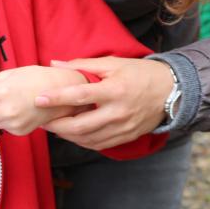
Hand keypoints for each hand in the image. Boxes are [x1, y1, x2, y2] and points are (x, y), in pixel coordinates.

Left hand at [0, 66, 87, 135]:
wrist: (61, 92)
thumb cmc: (35, 77)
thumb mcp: (9, 74)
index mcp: (3, 92)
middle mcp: (7, 111)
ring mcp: (14, 124)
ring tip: (5, 103)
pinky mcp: (20, 132)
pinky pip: (3, 128)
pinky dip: (4, 121)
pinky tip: (15, 110)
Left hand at [35, 57, 170, 150]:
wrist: (170, 91)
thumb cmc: (139, 73)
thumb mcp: (113, 63)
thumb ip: (83, 65)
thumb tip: (56, 63)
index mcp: (114, 90)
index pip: (80, 96)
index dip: (57, 98)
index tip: (39, 98)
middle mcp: (118, 112)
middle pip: (80, 125)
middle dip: (57, 124)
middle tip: (40, 120)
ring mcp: (122, 128)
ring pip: (88, 139)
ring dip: (67, 135)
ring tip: (52, 127)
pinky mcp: (126, 137)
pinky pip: (99, 145)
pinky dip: (82, 142)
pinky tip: (71, 135)